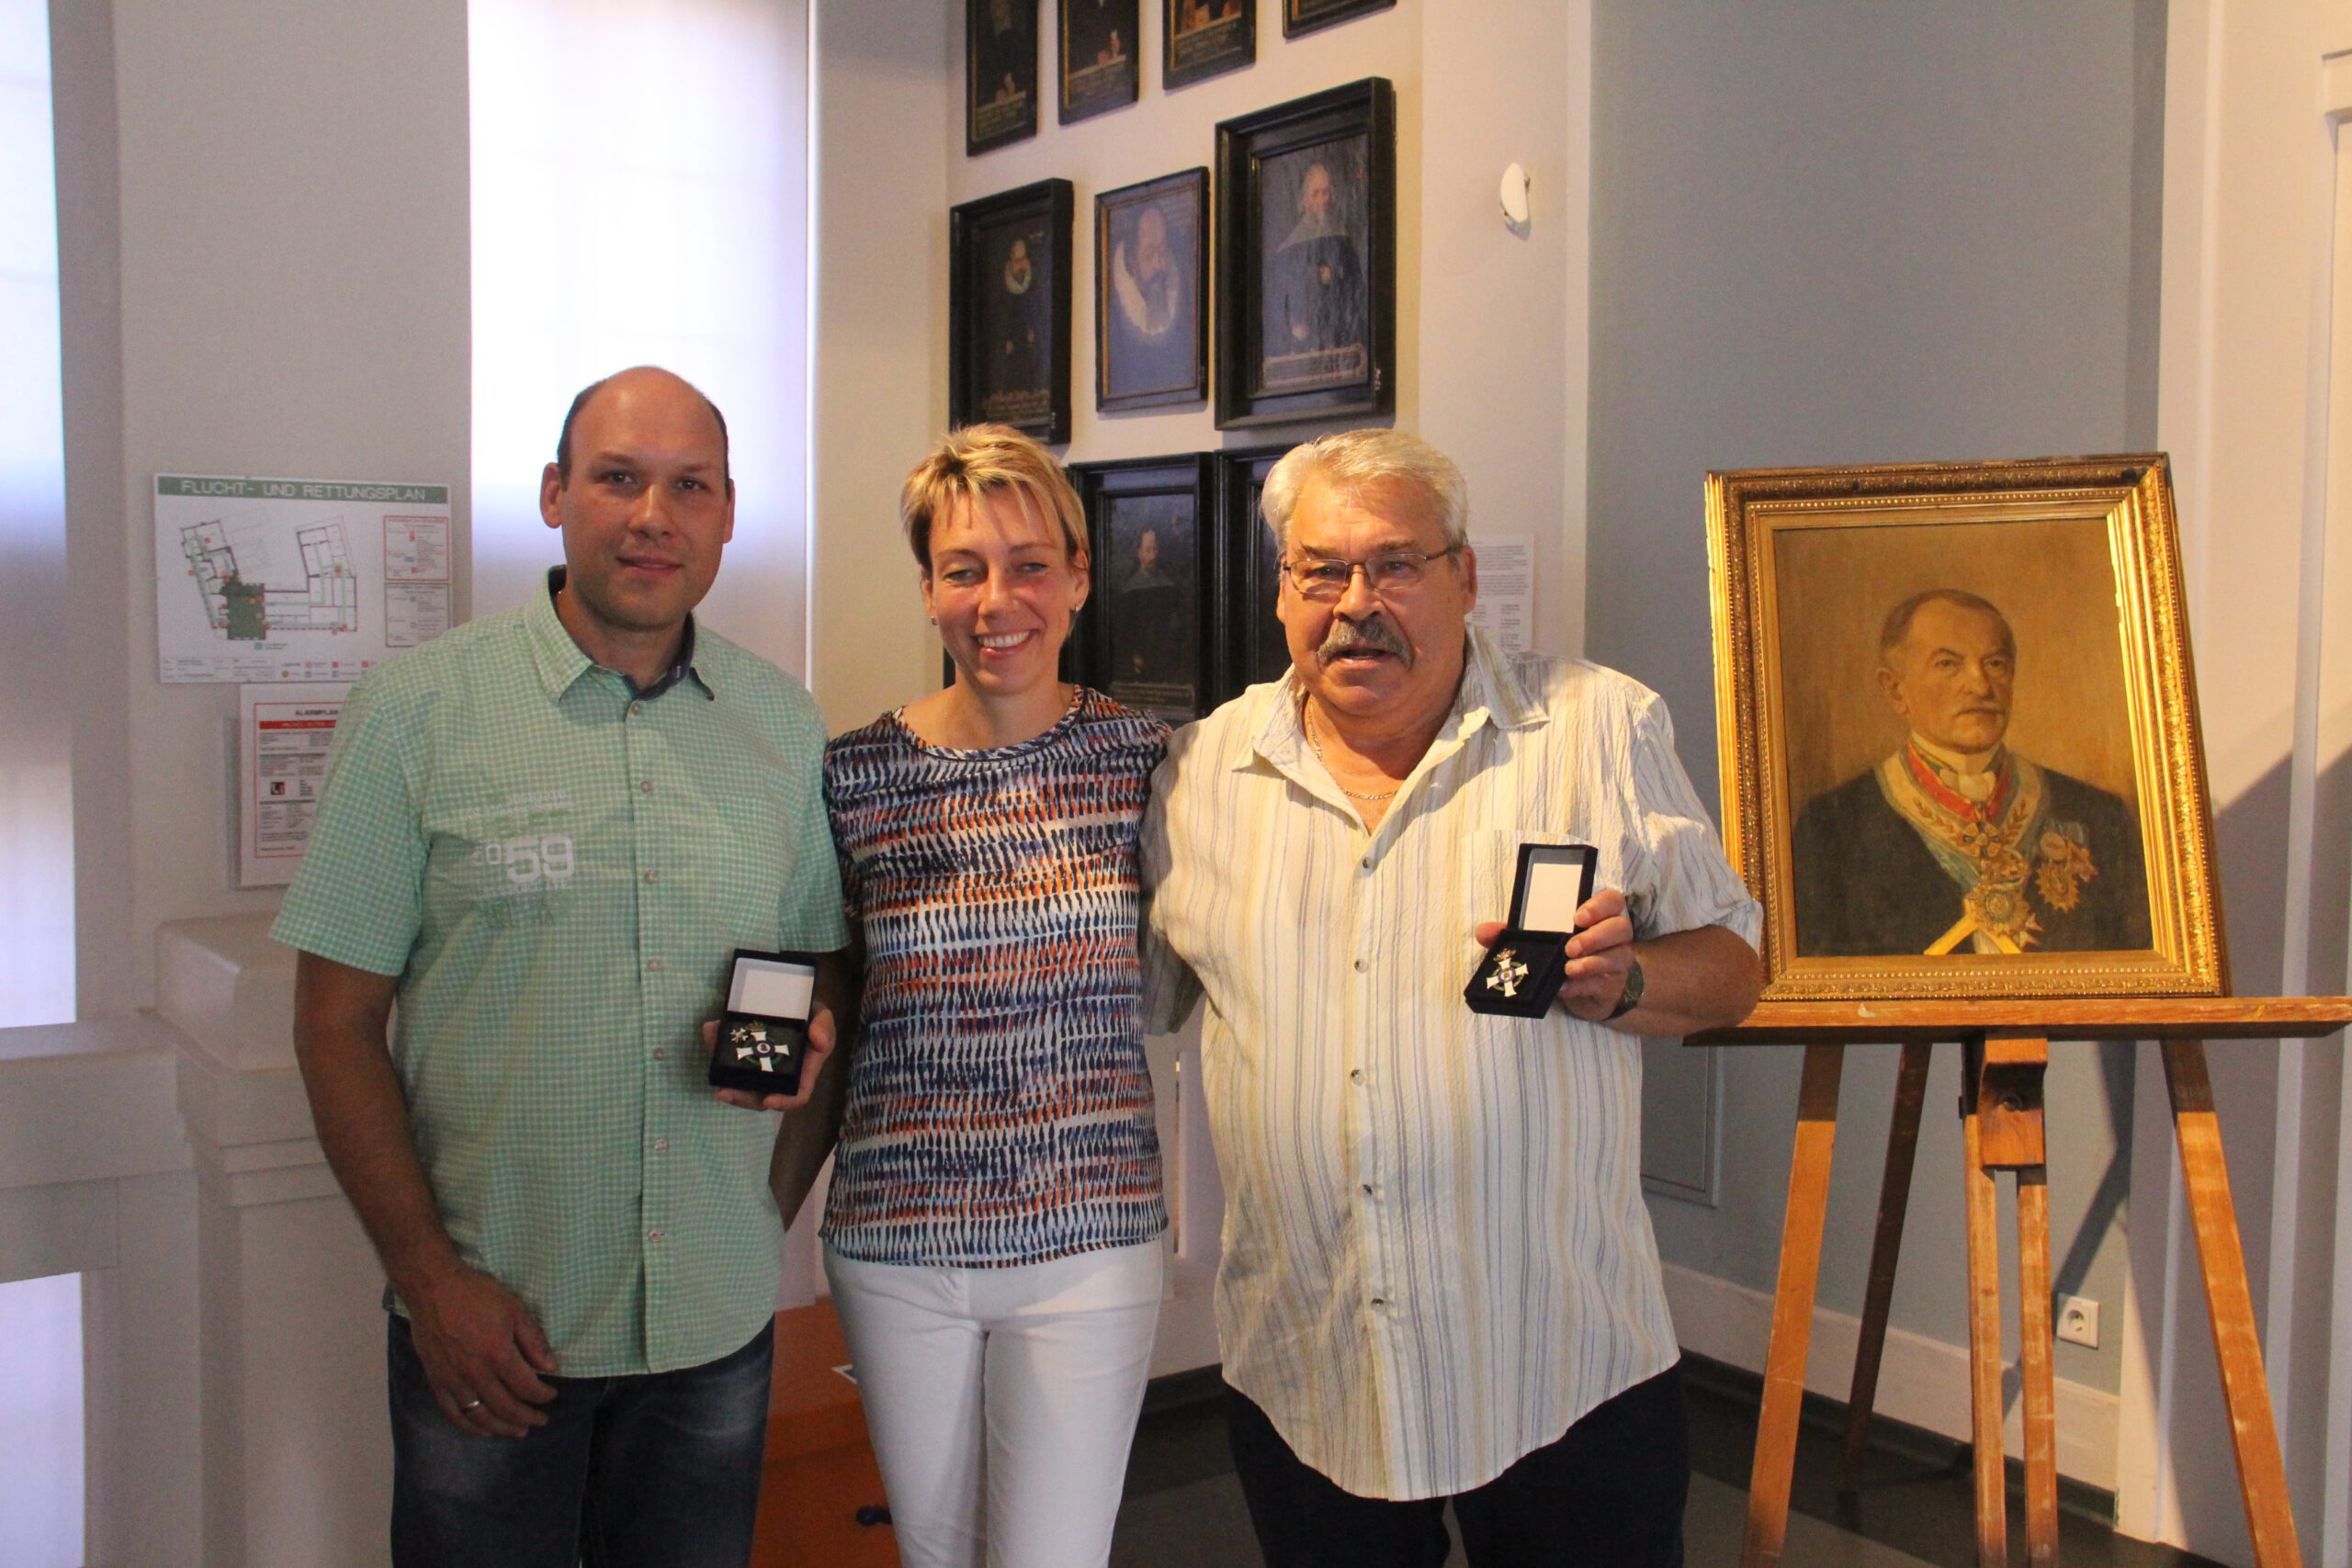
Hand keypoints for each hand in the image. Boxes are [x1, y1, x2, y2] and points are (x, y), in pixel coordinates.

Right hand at [404, 1264, 557, 1436]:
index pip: (527, 1388)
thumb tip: (551, 1367)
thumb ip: (533, 1341)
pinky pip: (453, 1413)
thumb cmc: (477, 1295)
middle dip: (528, 1417)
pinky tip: (482, 1431)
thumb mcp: (514, 1310)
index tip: (552, 1396)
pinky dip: (469, 1426)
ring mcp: (454, 1380)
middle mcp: (476, 1374)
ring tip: (518, 1431)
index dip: (543, 1396)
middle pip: (506, 1408)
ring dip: (502, 1428)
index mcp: (499, 1355)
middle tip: (541, 1421)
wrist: (433, 1289)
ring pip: (481, 1416)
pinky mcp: (437, 1381)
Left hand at [706, 1004, 837, 1112]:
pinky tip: (711, 1031)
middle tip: (724, 1093)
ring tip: (713, 1072)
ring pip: (740, 1083)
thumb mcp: (821, 1016)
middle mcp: (779, 1075)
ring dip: (725, 1079)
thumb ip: (824, 1026)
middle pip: (761, 1097)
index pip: (797, 1094)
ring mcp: (757, 1067)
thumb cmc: (809, 1015)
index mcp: (803, 1071)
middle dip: (742, 1099)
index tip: (769, 1100)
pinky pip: (727, 1059)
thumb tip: (820, 1041)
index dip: (785, 1102)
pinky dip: (716, 1047)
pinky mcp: (741, 1055)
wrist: (789, 1001)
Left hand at [1475, 888, 1638, 1023]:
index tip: (1578, 916)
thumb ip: (1512, 933)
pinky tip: (1565, 987)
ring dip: (1593, 963)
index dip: (1599, 905)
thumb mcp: (1539, 940)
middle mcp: (1614, 936)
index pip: (1612, 901)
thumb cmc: (1563, 953)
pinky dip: (1583, 985)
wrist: (1586, 989)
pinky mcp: (1610, 986)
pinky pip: (1603, 984)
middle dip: (1595, 936)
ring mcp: (1616, 961)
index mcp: (1598, 916)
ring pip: (1619, 957)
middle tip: (1570, 947)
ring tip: (1569, 968)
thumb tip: (1484, 932)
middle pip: (1620, 927)